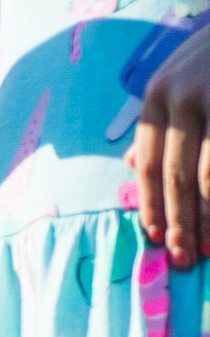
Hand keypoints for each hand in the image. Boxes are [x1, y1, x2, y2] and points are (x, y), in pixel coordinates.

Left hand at [135, 26, 209, 266]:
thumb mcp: (183, 78)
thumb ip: (161, 121)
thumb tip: (134, 166)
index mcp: (158, 95)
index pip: (149, 164)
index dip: (152, 205)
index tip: (156, 238)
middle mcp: (179, 96)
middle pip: (174, 176)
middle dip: (179, 222)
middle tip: (183, 258)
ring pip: (204, 176)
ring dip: (205, 218)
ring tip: (207, 248)